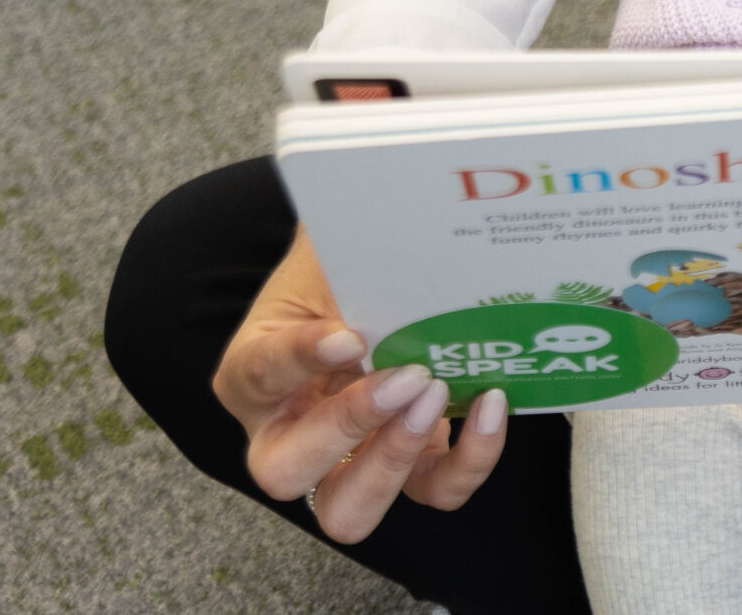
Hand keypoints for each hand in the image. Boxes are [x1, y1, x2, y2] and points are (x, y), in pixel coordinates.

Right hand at [211, 225, 509, 543]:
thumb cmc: (349, 266)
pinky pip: (434, 488)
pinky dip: (468, 458)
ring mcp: (348, 458)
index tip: (348, 335)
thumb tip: (396, 232)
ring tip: (437, 392)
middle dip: (346, 429)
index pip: (258, 374)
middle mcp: (286, 431)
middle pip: (284, 472)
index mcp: (252, 373)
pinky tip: (489, 403)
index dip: (298, 360)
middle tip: (405, 377)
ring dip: (396, 458)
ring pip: (350, 510)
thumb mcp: (336, 253)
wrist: (389, 275)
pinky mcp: (411, 465)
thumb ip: (348, 257)